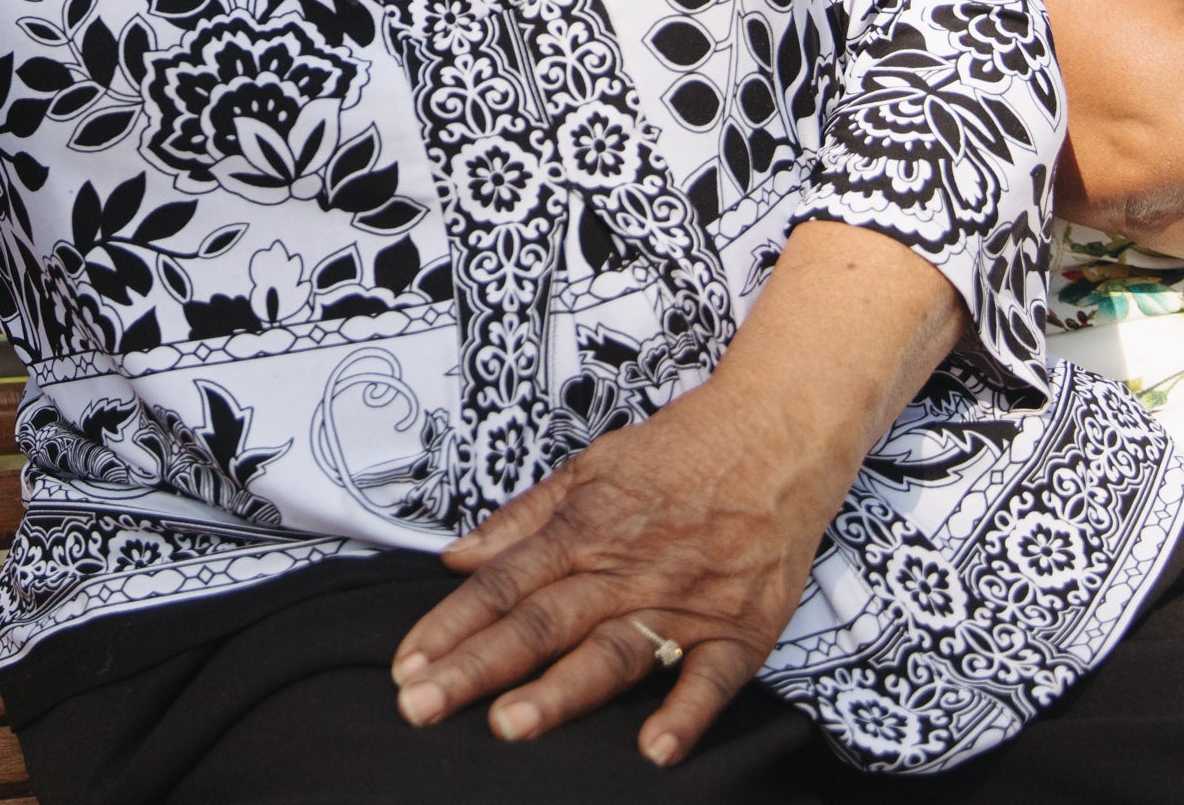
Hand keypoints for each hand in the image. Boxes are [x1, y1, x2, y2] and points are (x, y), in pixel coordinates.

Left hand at [389, 367, 851, 766]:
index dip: (451, 627)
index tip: (407, 666)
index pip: (503, 586)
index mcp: (585, 529)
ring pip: (612, 652)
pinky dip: (686, 714)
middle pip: (541, 624)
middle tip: (422, 706)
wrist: (775, 435)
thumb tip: (456, 559)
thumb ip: (523, 519)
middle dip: (477, 667)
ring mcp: (683, 601)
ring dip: (561, 692)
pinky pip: (711, 678)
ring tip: (510, 726)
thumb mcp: (591, 467)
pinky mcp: (739, 628)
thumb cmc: (679, 453)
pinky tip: (655, 748)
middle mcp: (626, 568)